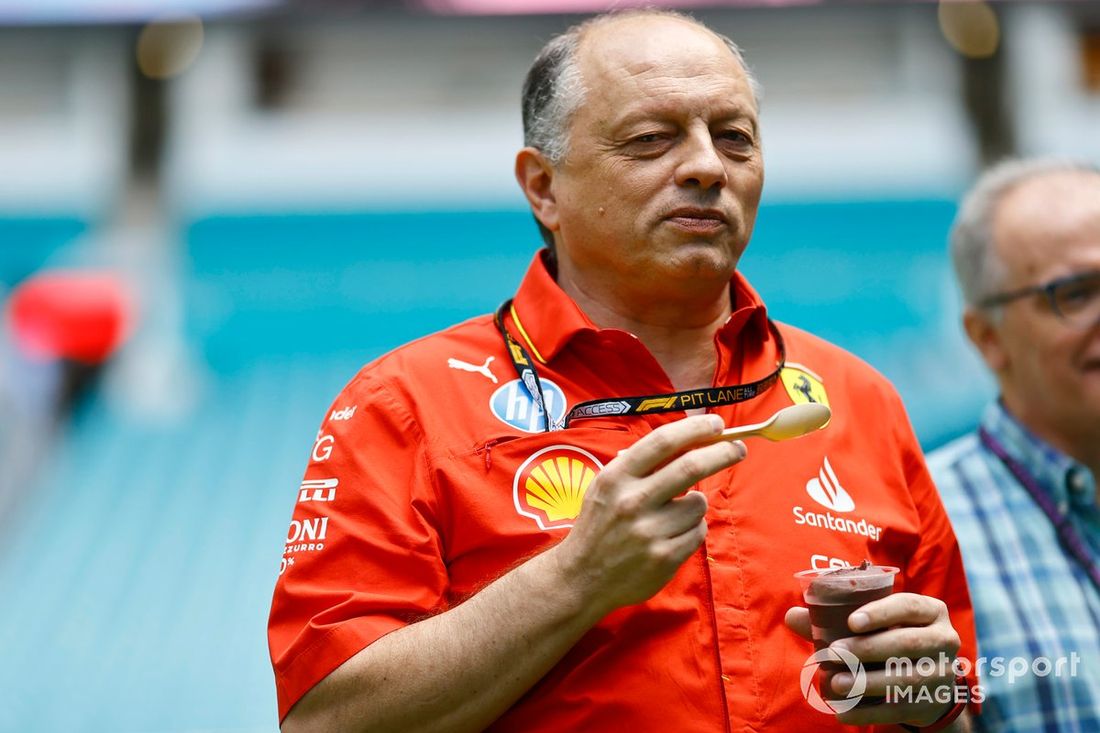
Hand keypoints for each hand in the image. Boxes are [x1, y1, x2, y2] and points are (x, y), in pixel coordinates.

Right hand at [551, 414, 745, 618]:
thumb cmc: (600, 525)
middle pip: (690, 467)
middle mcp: (632, 501)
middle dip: (722, 453)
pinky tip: (671, 536)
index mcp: (616, 477)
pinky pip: (698, 532)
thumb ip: (642, 465)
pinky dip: (693, 530)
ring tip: (674, 514)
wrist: (581, 577)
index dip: (694, 429)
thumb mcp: (607, 487)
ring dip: (696, 504)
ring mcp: (649, 531)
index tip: (716, 424)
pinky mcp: (664, 557)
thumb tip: (690, 441)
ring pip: (698, 504)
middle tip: (737, 448)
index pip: (661, 442)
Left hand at [785, 593, 964, 727]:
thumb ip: (833, 619)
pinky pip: (900, 708)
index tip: (851, 621)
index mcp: (930, 610)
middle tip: (833, 653)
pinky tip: (843, 712)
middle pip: (907, 642)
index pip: (908, 605)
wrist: (926, 679)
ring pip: (905, 678)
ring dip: (867, 682)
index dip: (880, 612)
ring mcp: (943, 672)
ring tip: (836, 684)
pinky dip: (869, 712)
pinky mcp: (933, 701)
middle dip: (867, 649)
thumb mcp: (872, 624)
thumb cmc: (890, 638)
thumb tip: (792, 615)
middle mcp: (944, 638)